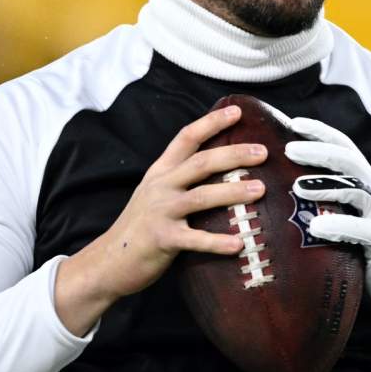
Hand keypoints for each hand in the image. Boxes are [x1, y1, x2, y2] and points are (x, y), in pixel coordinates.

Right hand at [54, 105, 267, 335]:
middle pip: (201, 162)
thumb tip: (222, 168)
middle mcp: (160, 186)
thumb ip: (180, 179)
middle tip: (263, 152)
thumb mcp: (155, 193)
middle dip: (234, 155)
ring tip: (260, 190)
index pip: (187, 138)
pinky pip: (194, 239)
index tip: (237, 111)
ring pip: (202, 196)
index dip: (211, 122)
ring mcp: (161, 212)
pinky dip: (217, 241)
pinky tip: (238, 243)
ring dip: (233, 192)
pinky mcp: (162, 239)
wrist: (108, 261)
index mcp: (161, 172)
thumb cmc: (141, 227)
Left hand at [285, 117, 370, 322]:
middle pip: (348, 161)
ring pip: (355, 189)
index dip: (321, 133)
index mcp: (365, 180)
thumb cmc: (365, 244)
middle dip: (319, 152)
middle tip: (288, 149)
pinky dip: (339, 225)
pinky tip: (316, 227)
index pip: (344, 147)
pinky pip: (362, 228)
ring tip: (297, 186)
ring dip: (325, 185)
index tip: (294, 123)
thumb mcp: (347, 212)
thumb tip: (283, 183)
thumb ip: (327, 197)